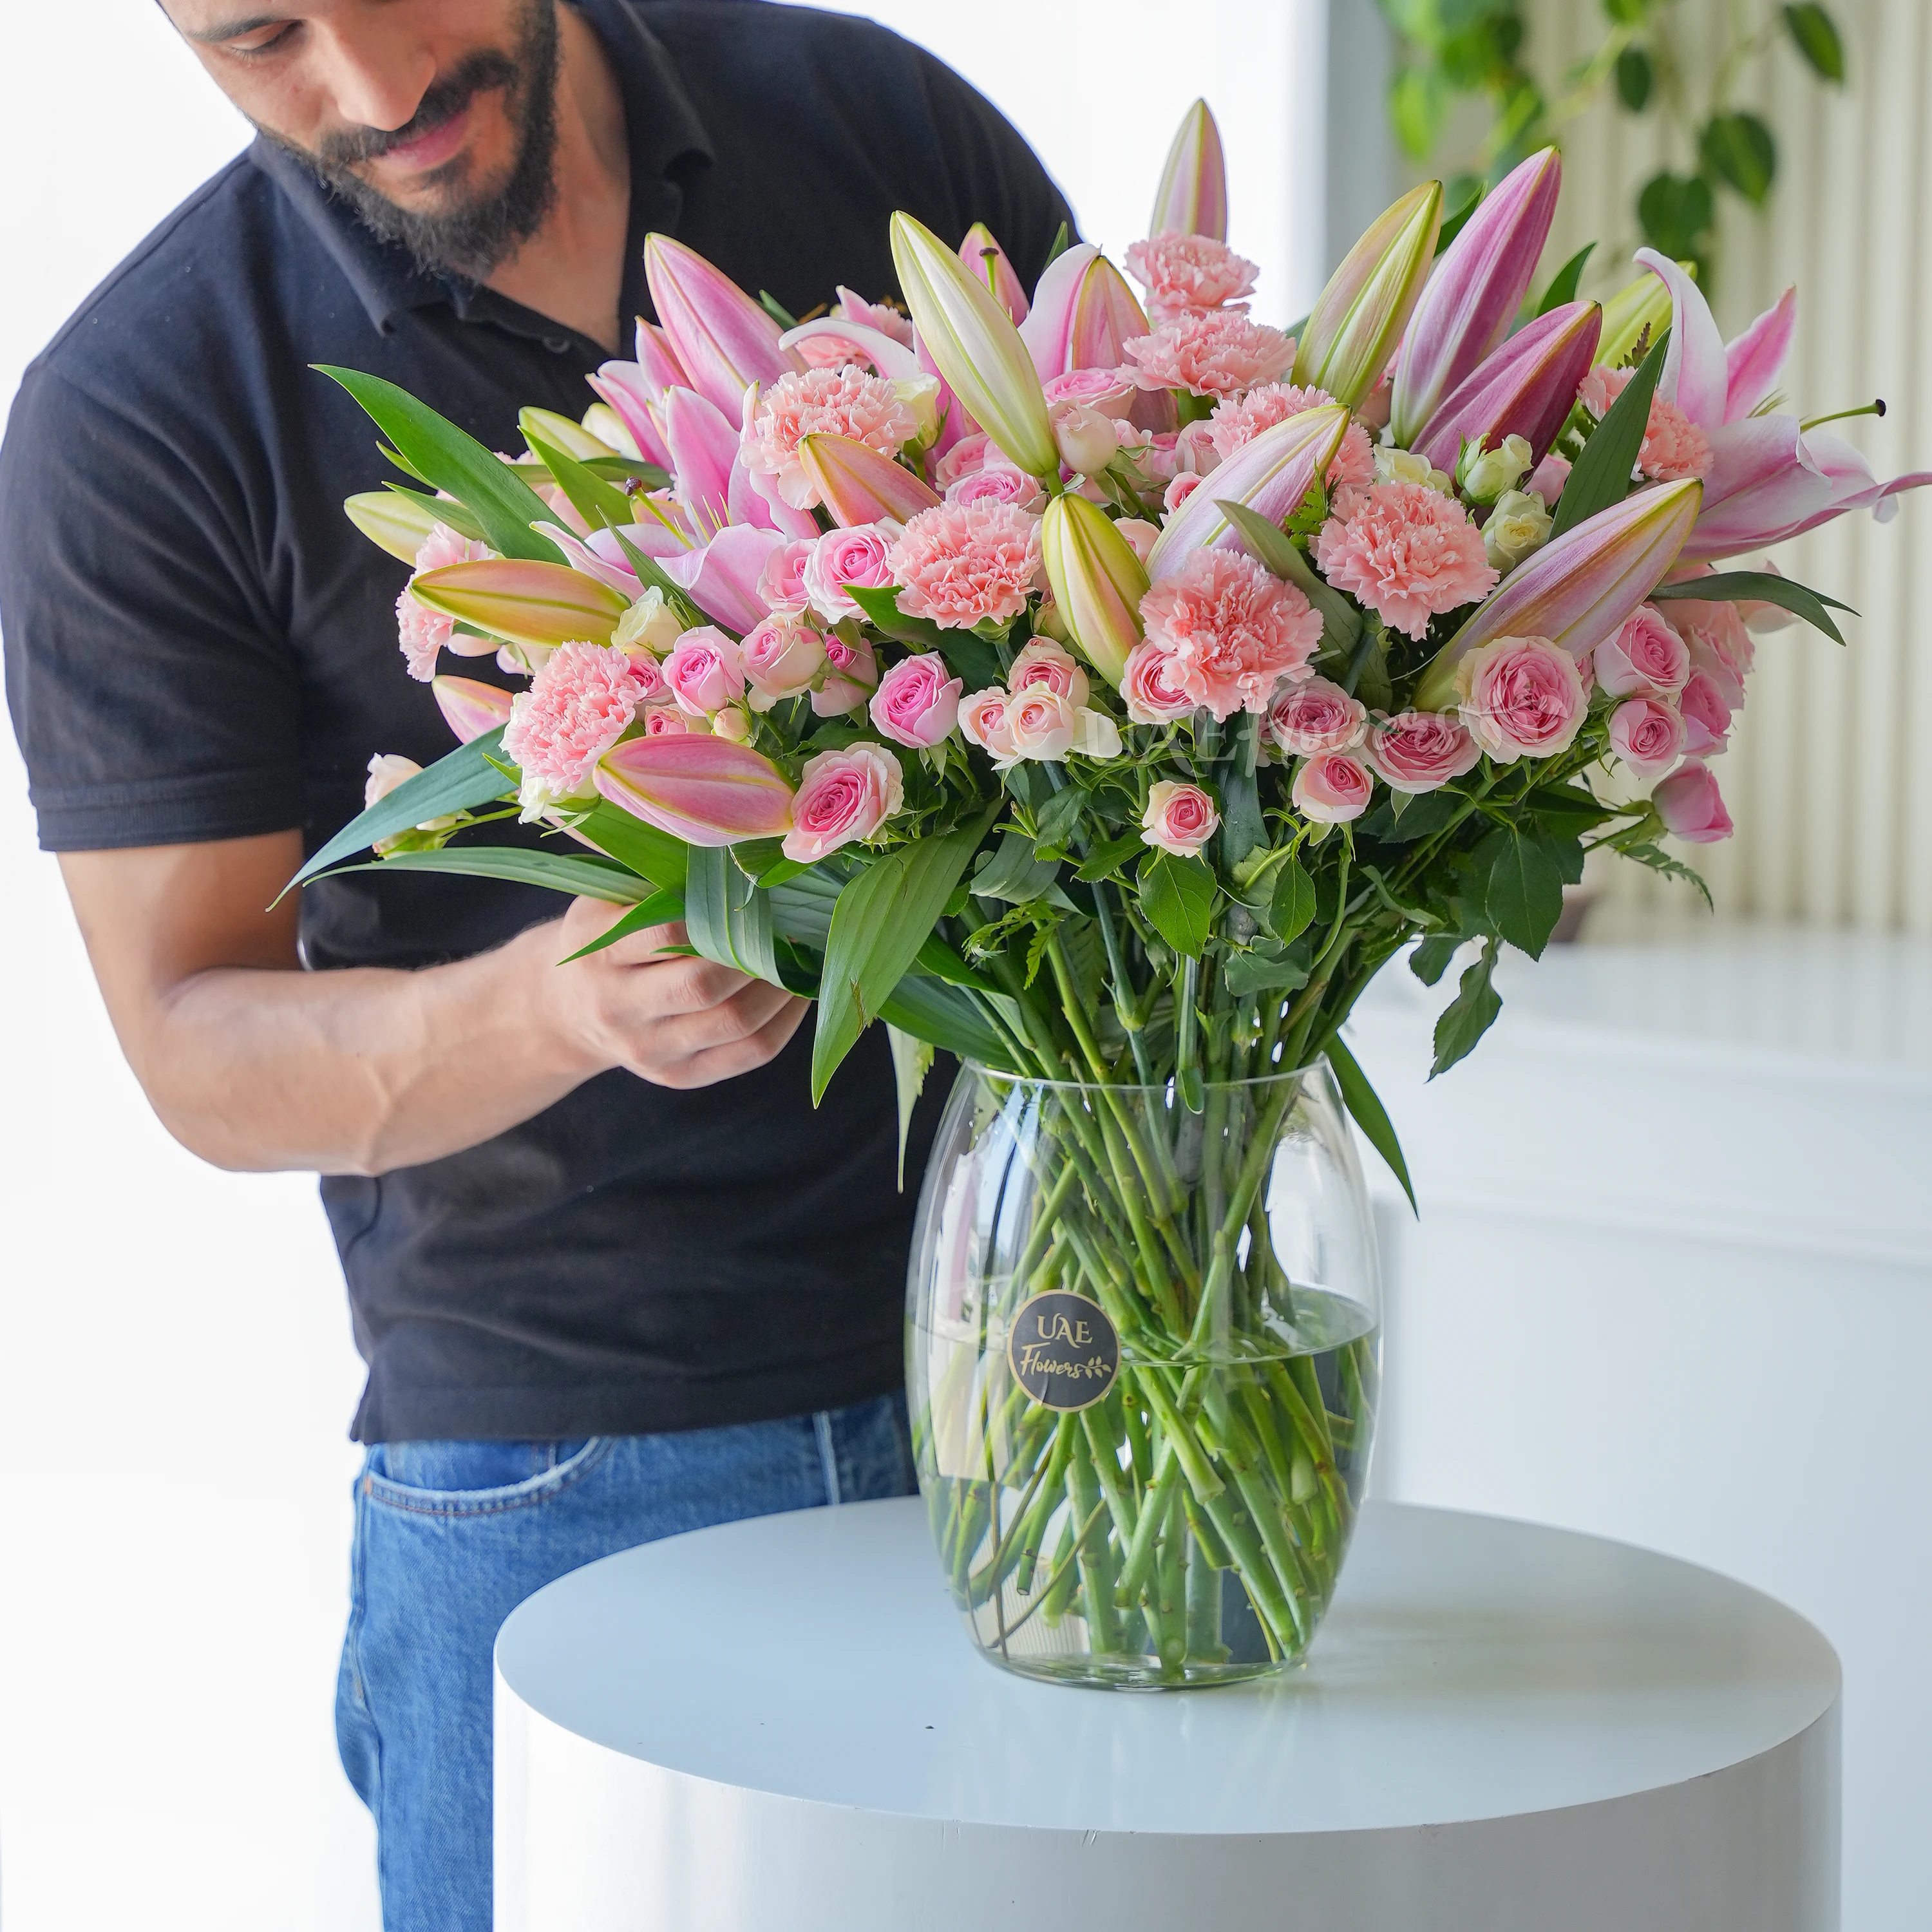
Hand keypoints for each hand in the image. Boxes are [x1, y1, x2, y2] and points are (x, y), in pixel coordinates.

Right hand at [537, 897, 809, 1091]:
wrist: (567, 1009)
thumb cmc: (604, 937)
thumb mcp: (608, 899)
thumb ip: (657, 881)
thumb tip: (741, 853)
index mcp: (599, 953)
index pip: (665, 933)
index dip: (716, 914)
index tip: (754, 894)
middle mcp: (620, 1008)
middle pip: (704, 986)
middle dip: (756, 953)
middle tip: (788, 925)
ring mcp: (651, 1050)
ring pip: (735, 1023)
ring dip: (782, 986)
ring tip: (800, 954)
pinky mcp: (680, 1076)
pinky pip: (750, 1053)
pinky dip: (786, 1021)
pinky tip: (798, 990)